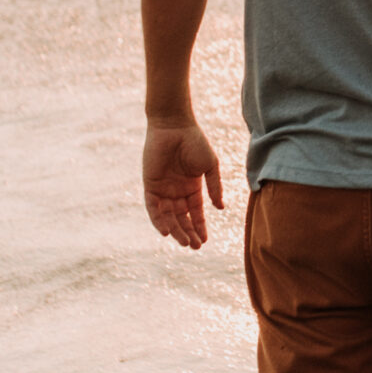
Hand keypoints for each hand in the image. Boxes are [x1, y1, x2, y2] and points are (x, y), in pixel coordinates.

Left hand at [143, 119, 224, 248]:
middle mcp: (177, 191)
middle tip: (195, 246)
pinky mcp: (150, 186)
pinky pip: (153, 208)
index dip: (200, 227)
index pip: (196, 212)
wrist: (174, 126)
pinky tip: (167, 231)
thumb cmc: (195, 142)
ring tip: (185, 242)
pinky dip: (159, 220)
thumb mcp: (210, 166)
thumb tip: (221, 208)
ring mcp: (163, 189)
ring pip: (168, 217)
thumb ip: (214, 187)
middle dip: (188, 233)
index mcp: (192, 187)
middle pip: (182, 218)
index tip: (205, 241)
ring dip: (176, 230)